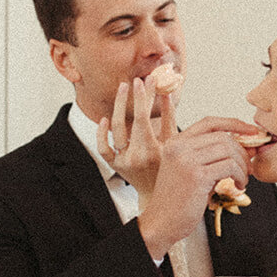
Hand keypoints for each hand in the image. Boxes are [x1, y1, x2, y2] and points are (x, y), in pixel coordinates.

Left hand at [97, 78, 175, 205]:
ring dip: (119, 106)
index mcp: (152, 152)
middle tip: (136, 80)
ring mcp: (122, 162)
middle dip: (133, 97)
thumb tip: (167, 94)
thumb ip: (170, 120)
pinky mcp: (115, 165)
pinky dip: (102, 133)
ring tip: (123, 88)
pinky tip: (105, 119)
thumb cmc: (172, 170)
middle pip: (129, 121)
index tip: (147, 80)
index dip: (145, 97)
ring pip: (115, 130)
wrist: (158, 196)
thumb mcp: (174, 145)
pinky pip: (103, 148)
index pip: (144, 118)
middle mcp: (134, 157)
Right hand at [138, 116, 264, 262]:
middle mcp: (179, 147)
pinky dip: (239, 176)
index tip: (251, 131)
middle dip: (242, 151)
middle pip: (222, 136)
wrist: (161, 223)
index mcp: (175, 142)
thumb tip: (248, 147)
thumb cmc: (178, 200)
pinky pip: (229, 167)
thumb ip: (212, 157)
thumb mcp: (192, 171)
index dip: (233, 124)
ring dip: (242, 165)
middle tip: (248, 167)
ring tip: (242, 180)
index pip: (210, 122)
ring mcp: (186, 160)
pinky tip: (238, 187)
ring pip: (228, 150)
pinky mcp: (196, 176)